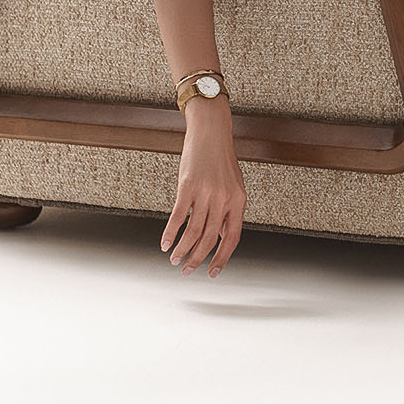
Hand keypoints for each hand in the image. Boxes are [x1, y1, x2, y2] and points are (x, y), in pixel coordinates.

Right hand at [161, 99, 246, 277]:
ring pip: (193, 231)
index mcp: (239, 201)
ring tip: (175, 260)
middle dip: (197, 259)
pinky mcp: (188, 186)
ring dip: (183, 249)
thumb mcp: (234, 185)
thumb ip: (229, 210)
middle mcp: (224, 199)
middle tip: (187, 270)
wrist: (212, 132)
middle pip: (210, 239)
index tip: (212, 272)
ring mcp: (206, 193)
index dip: (222, 258)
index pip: (232, 238)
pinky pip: (178, 216)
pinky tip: (165, 243)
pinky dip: (170, 233)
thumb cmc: (221, 159)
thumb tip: (223, 236)